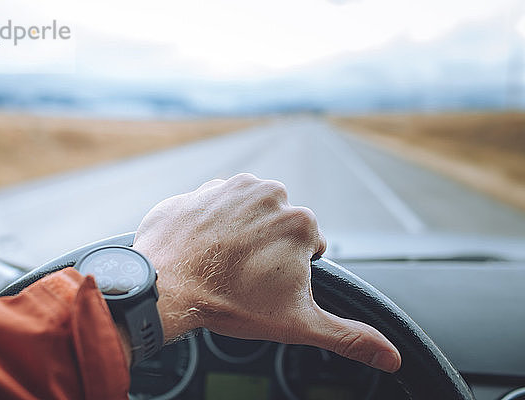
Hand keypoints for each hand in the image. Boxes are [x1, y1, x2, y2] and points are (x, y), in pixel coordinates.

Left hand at [132, 173, 400, 372]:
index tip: (266, 282)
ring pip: (247, 214)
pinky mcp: (202, 188)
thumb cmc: (229, 302)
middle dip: (267, 248)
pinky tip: (204, 247)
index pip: (307, 246)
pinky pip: (216, 206)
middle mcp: (270, 194)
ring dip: (240, 232)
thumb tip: (390, 356)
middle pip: (277, 227)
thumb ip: (349, 336)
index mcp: (300, 222)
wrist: (166, 286)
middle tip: (243, 275)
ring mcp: (232, 187)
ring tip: (222, 261)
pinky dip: (212, 224)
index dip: (289, 269)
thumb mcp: (297, 324)